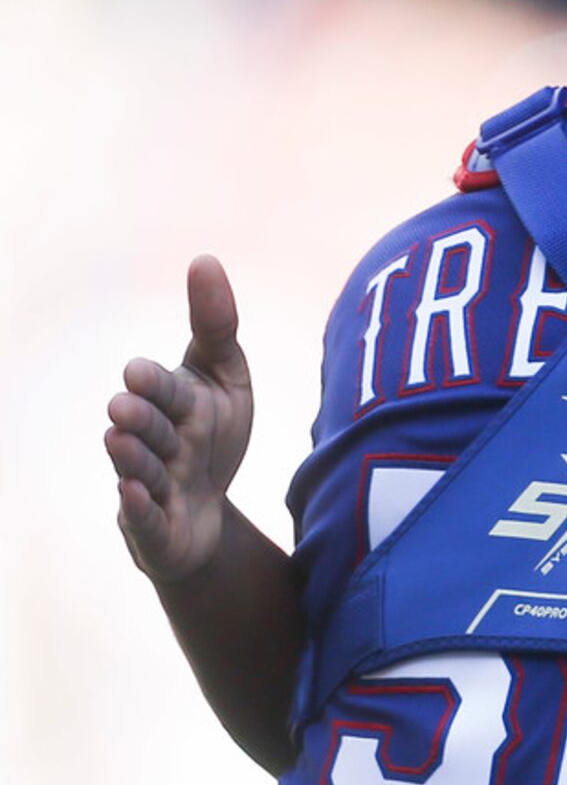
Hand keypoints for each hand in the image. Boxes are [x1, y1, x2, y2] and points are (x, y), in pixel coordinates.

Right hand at [106, 255, 254, 583]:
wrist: (207, 513)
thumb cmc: (211, 435)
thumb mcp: (226, 379)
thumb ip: (215, 325)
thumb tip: (204, 257)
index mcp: (172, 403)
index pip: (164, 388)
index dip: (154, 383)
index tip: (141, 372)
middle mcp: (155, 442)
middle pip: (148, 427)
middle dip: (139, 416)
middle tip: (125, 406)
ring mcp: (151, 485)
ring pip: (141, 470)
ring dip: (133, 458)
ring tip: (122, 441)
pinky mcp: (153, 527)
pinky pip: (144, 518)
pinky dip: (137, 508)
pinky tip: (132, 494)